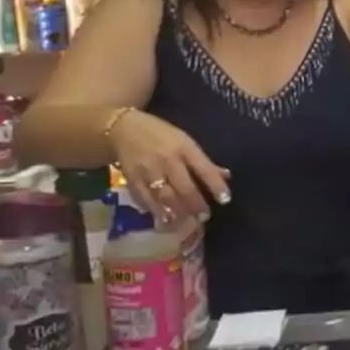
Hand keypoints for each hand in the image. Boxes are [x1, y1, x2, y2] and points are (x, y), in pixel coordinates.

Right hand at [109, 109, 230, 223]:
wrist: (123, 129)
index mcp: (184, 147)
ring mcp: (148, 171)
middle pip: (184, 187)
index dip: (216, 186)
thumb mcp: (185, 141)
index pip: (204, 169)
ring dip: (178, 212)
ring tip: (186, 220)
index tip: (225, 199)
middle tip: (204, 216)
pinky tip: (164, 217)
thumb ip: (203, 161)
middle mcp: (167, 160)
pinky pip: (145, 200)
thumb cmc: (161, 135)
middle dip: (196, 205)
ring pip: (165, 197)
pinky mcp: (131, 180)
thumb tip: (225, 176)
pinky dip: (155, 210)